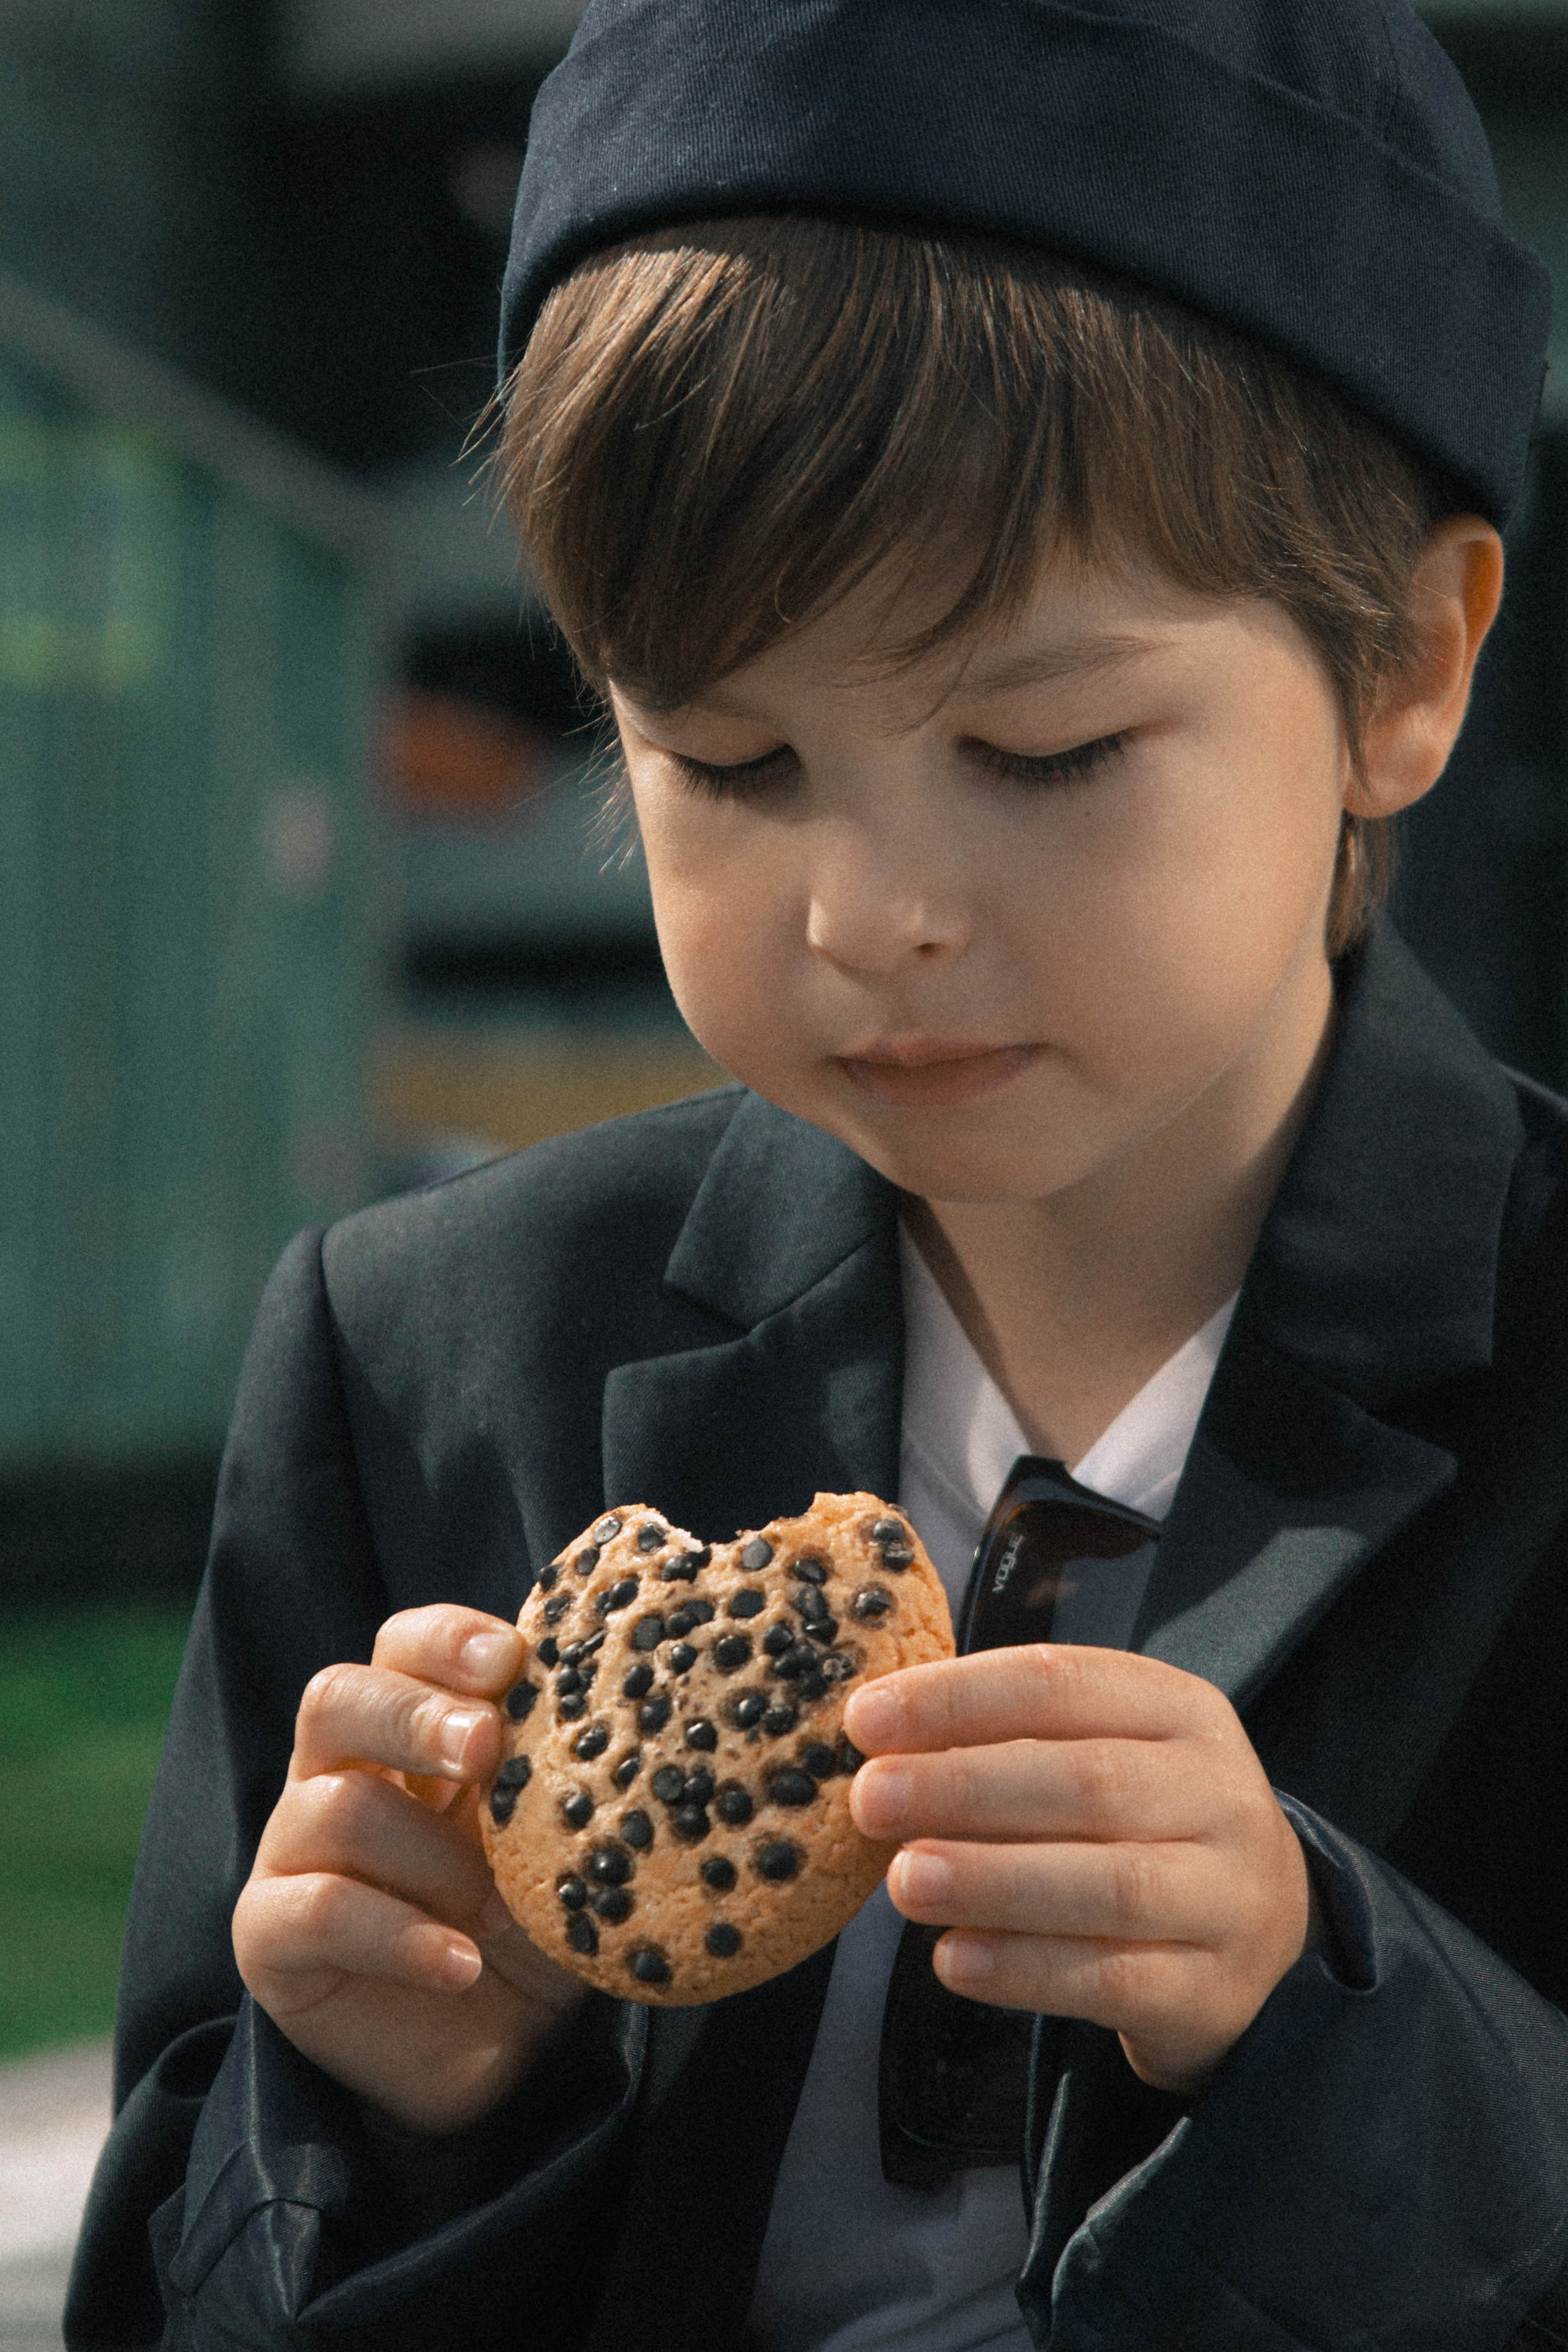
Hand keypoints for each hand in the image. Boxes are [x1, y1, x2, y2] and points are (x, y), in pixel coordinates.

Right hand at [233, 1605, 589, 2133]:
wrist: (504, 2053)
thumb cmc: (537, 1920)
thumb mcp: (559, 1838)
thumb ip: (563, 1770)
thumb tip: (625, 1699)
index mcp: (410, 1729)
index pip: (402, 1646)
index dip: (447, 1641)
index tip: (512, 1660)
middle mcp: (337, 1774)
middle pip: (337, 1699)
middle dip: (415, 1714)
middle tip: (485, 1747)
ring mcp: (292, 1852)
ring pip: (335, 1809)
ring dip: (433, 1859)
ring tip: (499, 1915)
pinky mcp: (269, 1937)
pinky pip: (315, 1910)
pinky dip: (398, 1935)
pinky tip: (462, 1966)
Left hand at [844, 1644, 1318, 2092]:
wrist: (1260, 1937)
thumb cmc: (1140, 1827)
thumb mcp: (1099, 1756)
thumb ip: (1008, 1743)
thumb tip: (877, 1741)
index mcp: (1181, 1711)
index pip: (1062, 1683)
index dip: (958, 1697)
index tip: (865, 1719)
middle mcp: (1219, 1794)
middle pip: (1087, 1781)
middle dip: (965, 1787)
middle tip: (872, 1800)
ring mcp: (1229, 1896)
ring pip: (1108, 1885)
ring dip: (992, 1880)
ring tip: (903, 1880)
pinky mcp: (1215, 1990)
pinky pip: (1114, 1979)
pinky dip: (1025, 1969)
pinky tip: (953, 1959)